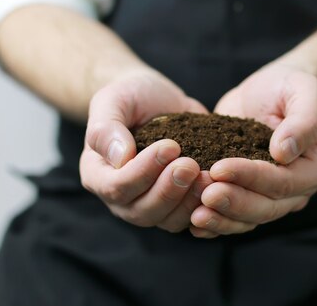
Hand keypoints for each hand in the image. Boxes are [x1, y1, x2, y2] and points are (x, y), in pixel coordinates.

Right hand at [80, 68, 213, 232]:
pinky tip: (218, 185)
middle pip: (142, 211)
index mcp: (97, 174)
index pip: (117, 186)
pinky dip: (205, 206)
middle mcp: (120, 197)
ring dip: (189, 201)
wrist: (157, 98)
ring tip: (208, 176)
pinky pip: (189, 218)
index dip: (144, 171)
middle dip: (169, 190)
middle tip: (190, 165)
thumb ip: (107, 128)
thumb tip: (120, 158)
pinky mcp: (176, 203)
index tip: (171, 146)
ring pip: (167, 221)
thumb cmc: (130, 97)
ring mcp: (149, 203)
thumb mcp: (113, 100)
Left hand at [190, 64, 316, 237]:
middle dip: (234, 202)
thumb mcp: (305, 92)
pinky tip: (193, 224)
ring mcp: (271, 196)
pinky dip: (215, 223)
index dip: (251, 177)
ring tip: (195, 214)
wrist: (271, 89)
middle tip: (204, 194)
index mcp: (315, 168)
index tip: (220, 167)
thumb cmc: (291, 86)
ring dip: (222, 219)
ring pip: (248, 218)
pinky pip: (234, 217)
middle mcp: (297, 190)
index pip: (283, 182)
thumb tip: (284, 152)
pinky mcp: (247, 193)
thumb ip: (304, 120)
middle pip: (265, 207)